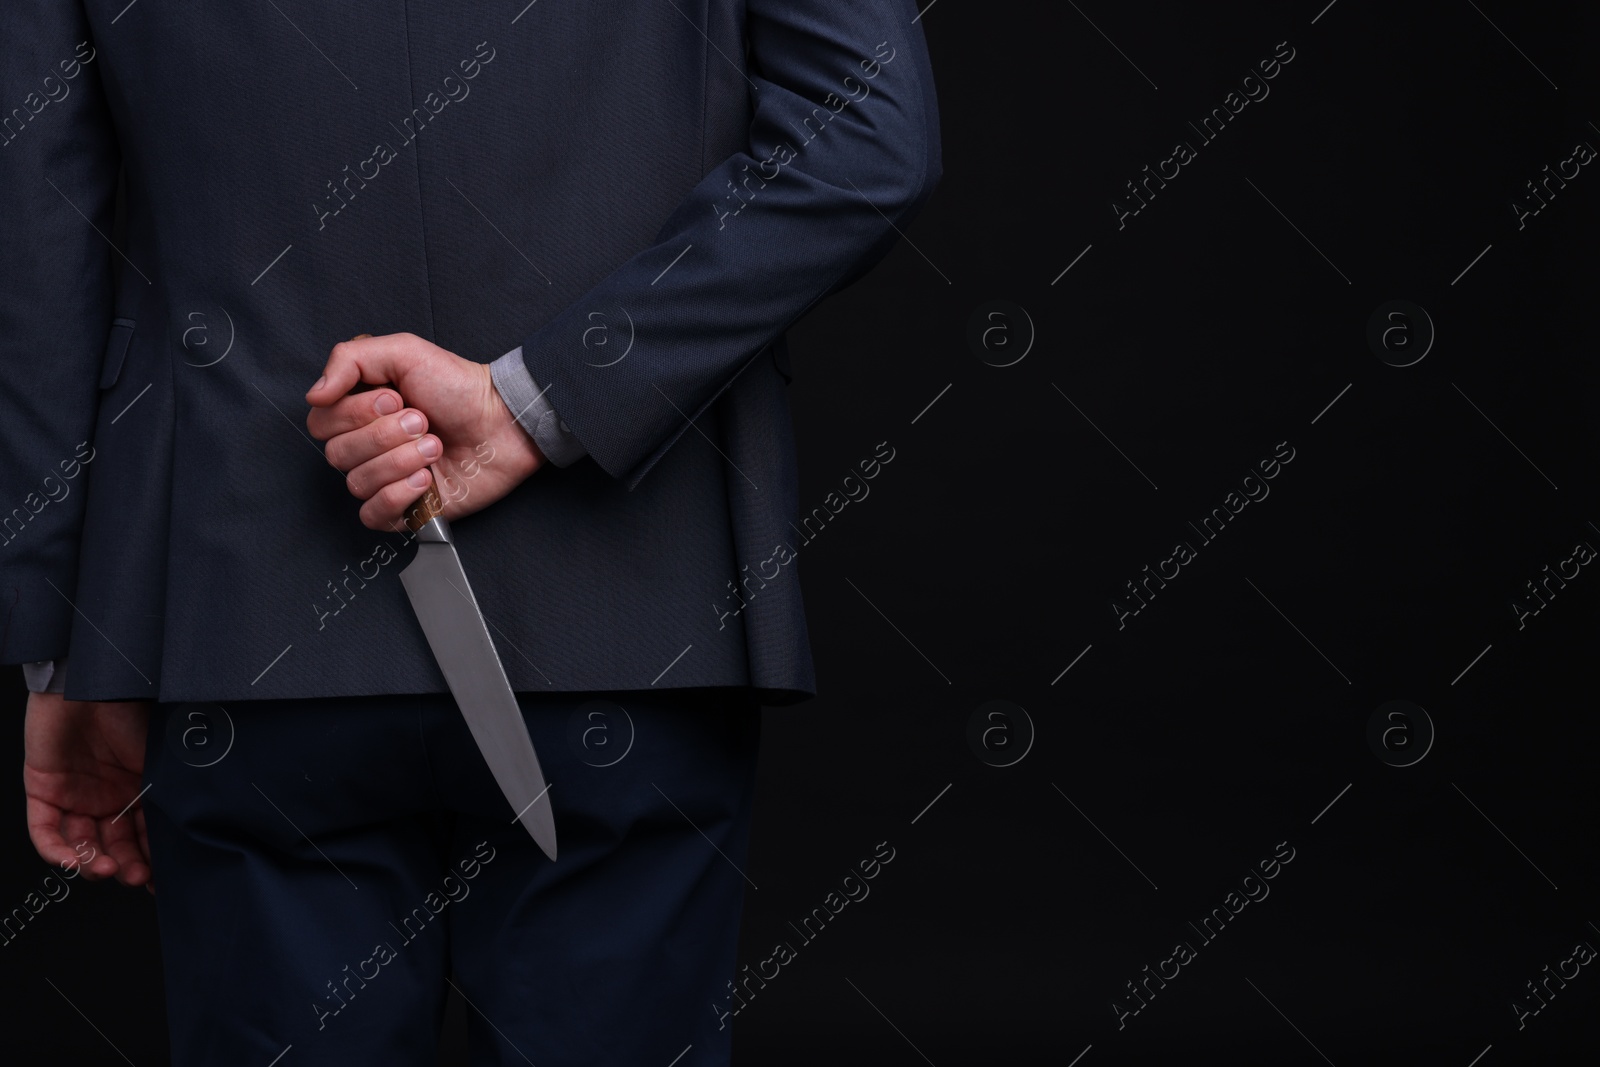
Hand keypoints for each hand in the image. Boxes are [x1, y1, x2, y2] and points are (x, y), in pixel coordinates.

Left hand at [23, 692, 153, 890]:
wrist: (95, 680)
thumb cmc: (136, 709)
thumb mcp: (163, 758)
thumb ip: (172, 793)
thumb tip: (196, 828)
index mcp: (140, 789)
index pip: (146, 835)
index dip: (153, 860)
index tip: (161, 883)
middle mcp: (108, 797)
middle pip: (114, 845)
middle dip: (125, 865)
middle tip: (137, 876)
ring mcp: (75, 795)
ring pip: (80, 844)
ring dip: (93, 863)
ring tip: (107, 869)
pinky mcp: (43, 790)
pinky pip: (44, 831)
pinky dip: (56, 850)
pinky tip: (71, 861)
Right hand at [306, 333, 544, 530]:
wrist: (503, 421)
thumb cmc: (458, 386)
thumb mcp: (403, 351)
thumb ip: (348, 359)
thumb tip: (313, 395)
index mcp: (357, 411)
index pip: (322, 422)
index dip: (356, 413)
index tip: (396, 398)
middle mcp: (366, 446)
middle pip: (338, 454)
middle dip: (386, 436)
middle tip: (423, 421)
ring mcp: (384, 479)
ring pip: (357, 483)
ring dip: (400, 461)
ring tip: (435, 446)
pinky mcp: (405, 509)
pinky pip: (373, 516)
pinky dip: (398, 496)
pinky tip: (427, 479)